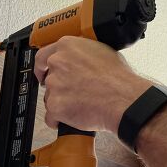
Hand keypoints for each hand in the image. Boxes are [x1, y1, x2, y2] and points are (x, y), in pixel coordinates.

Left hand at [34, 36, 151, 132]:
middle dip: (57, 88)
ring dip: (61, 103)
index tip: (44, 73)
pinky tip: (73, 118)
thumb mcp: (102, 52)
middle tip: (71, 94)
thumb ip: (83, 54)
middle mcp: (57, 63)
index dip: (43, 67)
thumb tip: (81, 59)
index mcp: (67, 46)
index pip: (43, 56)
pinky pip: (51, 117)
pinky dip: (59, 120)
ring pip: (49, 98)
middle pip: (47, 79)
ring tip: (80, 105)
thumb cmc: (119, 79)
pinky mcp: (55, 105)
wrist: (123, 99)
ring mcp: (54, 84)